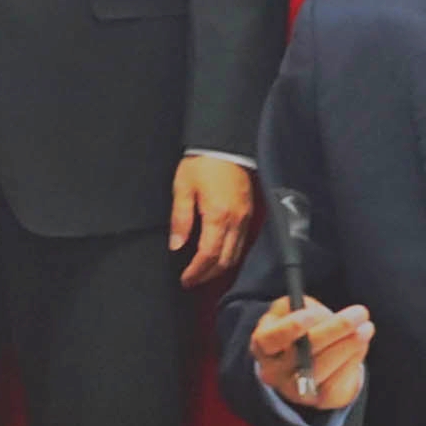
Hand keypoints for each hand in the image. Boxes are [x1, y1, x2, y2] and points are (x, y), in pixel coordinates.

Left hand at [167, 154, 258, 291]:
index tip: (185, 280)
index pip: (208, 255)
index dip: (196, 272)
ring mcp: (244, 218)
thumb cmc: (202, 163)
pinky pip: (242, 242)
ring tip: (203, 272)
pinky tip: (219, 255)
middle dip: (207, 275)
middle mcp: (234, 221)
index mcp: (217, 216)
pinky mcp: (249, 212)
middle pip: (224, 260)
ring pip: (236, 254)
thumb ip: (181, 219)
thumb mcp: (183, 188)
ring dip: (219, 267)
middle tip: (191, 280)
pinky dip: (230, 255)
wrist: (225, 144)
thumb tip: (176, 245)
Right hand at [248, 295, 374, 413]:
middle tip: (360, 313)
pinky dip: (351, 362)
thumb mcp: (295, 309)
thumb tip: (323, 316)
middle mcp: (273, 371)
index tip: (314, 314)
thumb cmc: (300, 327)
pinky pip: (334, 384)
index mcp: (263, 344)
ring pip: (321, 370)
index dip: (290, 327)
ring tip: (366, 328)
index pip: (270, 339)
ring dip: (348, 347)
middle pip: (302, 354)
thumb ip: (305, 308)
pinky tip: (361, 345)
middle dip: (335, 330)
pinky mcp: (315, 400)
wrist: (307, 358)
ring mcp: (293, 390)